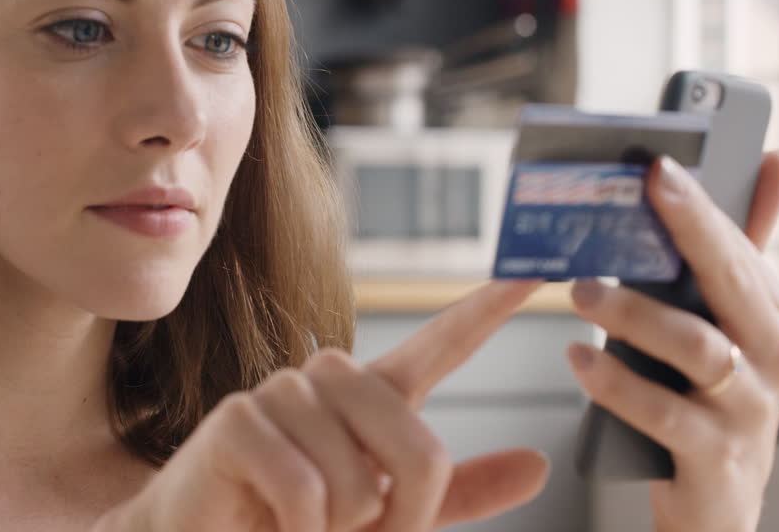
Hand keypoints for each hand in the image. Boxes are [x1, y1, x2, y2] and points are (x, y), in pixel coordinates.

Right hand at [99, 279, 551, 531]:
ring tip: (298, 525)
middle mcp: (330, 379)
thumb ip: (454, 493)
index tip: (533, 273)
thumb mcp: (383, 518)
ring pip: (357, 482)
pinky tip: (268, 523)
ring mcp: (283, 391)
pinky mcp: (238, 418)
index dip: (486, 310)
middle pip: (418, 451)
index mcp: (370, 397)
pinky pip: (306, 491)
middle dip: (399, 521)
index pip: (439, 346)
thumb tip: (539, 465)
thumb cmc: (291, 526)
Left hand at [565, 151, 778, 531]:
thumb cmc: (713, 393)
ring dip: (634, 313)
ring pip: (697, 348)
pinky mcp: (713, 458)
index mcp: (773, 313)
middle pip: (729, 283)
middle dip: (687, 231)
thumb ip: (740, 246)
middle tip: (636, 194)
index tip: (659, 166)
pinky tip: (578, 358)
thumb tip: (777, 158)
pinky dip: (616, 383)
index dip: (700, 205)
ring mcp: (747, 410)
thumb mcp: (731, 322)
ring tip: (580, 291)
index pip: (737, 247)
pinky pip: (662, 414)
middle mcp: (773, 357)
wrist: (718, 499)